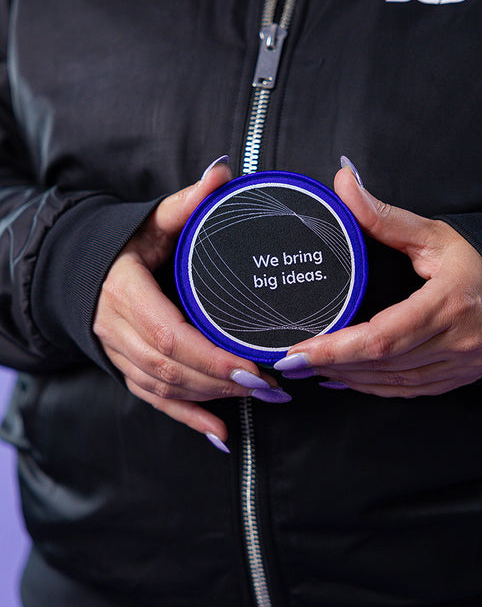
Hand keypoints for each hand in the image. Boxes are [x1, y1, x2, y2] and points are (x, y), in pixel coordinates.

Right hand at [93, 160, 282, 447]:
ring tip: (261, 398)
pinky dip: (187, 418)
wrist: (85, 269)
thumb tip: (221, 172)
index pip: (168, 334)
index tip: (252, 366)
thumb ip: (185, 203)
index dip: (210, 356)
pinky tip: (219, 434)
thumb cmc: (124, 243)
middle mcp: (117, 328)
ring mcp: (119, 352)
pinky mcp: (126, 366)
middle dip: (221, 382)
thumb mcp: (151, 220)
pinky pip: (154, 399)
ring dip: (212, 398)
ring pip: (165, 386)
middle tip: (272, 385)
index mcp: (125, 292)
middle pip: (171, 367)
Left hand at [275, 164, 481, 397]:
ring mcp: (461, 364)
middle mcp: (458, 340)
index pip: (383, 337)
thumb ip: (382, 215)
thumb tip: (344, 182)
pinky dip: (372, 387)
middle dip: (332, 365)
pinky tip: (345, 380)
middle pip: (383, 363)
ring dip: (348, 378)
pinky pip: (407, 391)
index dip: (337, 349)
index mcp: (449, 303)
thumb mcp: (431, 234)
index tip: (300, 351)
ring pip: (393, 382)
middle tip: (291, 361)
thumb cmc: (474, 260)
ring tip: (312, 368)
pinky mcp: (458, 377)